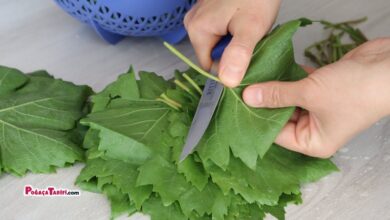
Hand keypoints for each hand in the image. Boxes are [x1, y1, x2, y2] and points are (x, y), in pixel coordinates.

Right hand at [184, 0, 280, 86]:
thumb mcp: (251, 28)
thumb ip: (239, 55)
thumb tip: (228, 82)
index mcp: (197, 30)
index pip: (208, 66)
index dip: (228, 69)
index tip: (246, 62)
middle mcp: (193, 23)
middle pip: (213, 54)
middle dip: (232, 54)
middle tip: (251, 41)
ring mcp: (201, 15)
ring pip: (218, 43)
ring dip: (235, 43)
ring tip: (249, 30)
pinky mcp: (210, 11)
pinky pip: (220, 31)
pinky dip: (234, 32)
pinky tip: (245, 23)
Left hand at [243, 38, 389, 157]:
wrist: (388, 68)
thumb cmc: (354, 92)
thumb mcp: (309, 94)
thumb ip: (277, 95)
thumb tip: (249, 97)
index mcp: (313, 142)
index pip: (276, 135)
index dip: (258, 120)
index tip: (239, 105)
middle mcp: (315, 129)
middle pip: (281, 117)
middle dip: (265, 102)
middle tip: (242, 89)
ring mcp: (319, 108)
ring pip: (289, 100)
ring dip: (275, 88)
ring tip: (252, 77)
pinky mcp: (323, 90)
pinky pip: (299, 86)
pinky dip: (289, 77)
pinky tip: (272, 68)